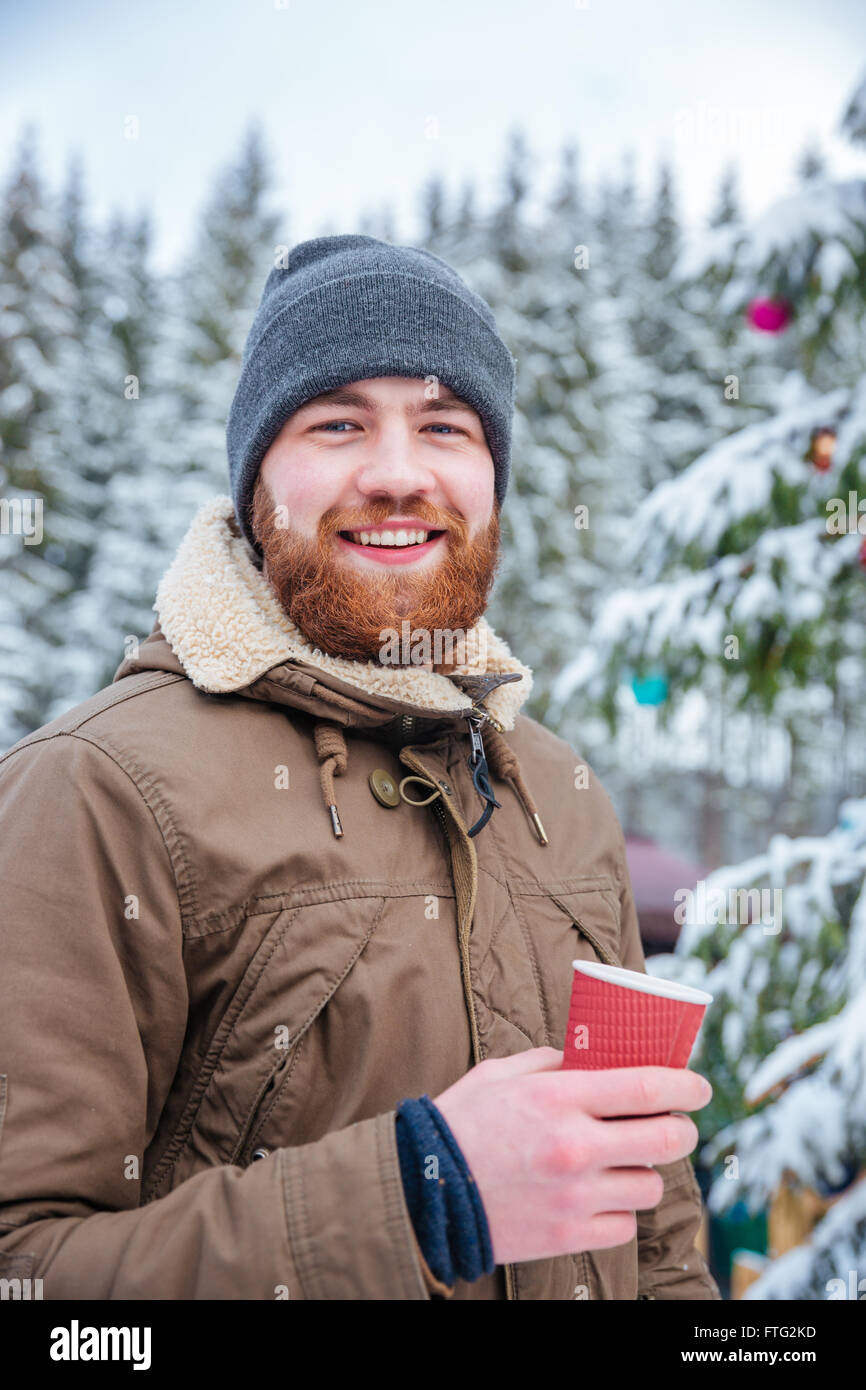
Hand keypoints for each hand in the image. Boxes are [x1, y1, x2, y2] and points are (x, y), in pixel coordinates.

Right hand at [433, 1047, 711, 1264]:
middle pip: (665, 1139)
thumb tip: (597, 1060)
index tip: (699, 1087)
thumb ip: (553, 1063)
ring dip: (645, 1172)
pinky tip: (601, 1195)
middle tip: (678, 1125)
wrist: (423, 1192)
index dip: (686, 1085)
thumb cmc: (460, 1125)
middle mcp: (574, 1146)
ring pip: (649, 1186)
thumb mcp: (502, 1074)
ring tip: (627, 1162)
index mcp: (559, 1098)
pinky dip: (619, 1211)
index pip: (647, 1087)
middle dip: (683, 1130)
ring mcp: (574, 1196)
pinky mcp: (567, 1236)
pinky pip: (623, 1225)